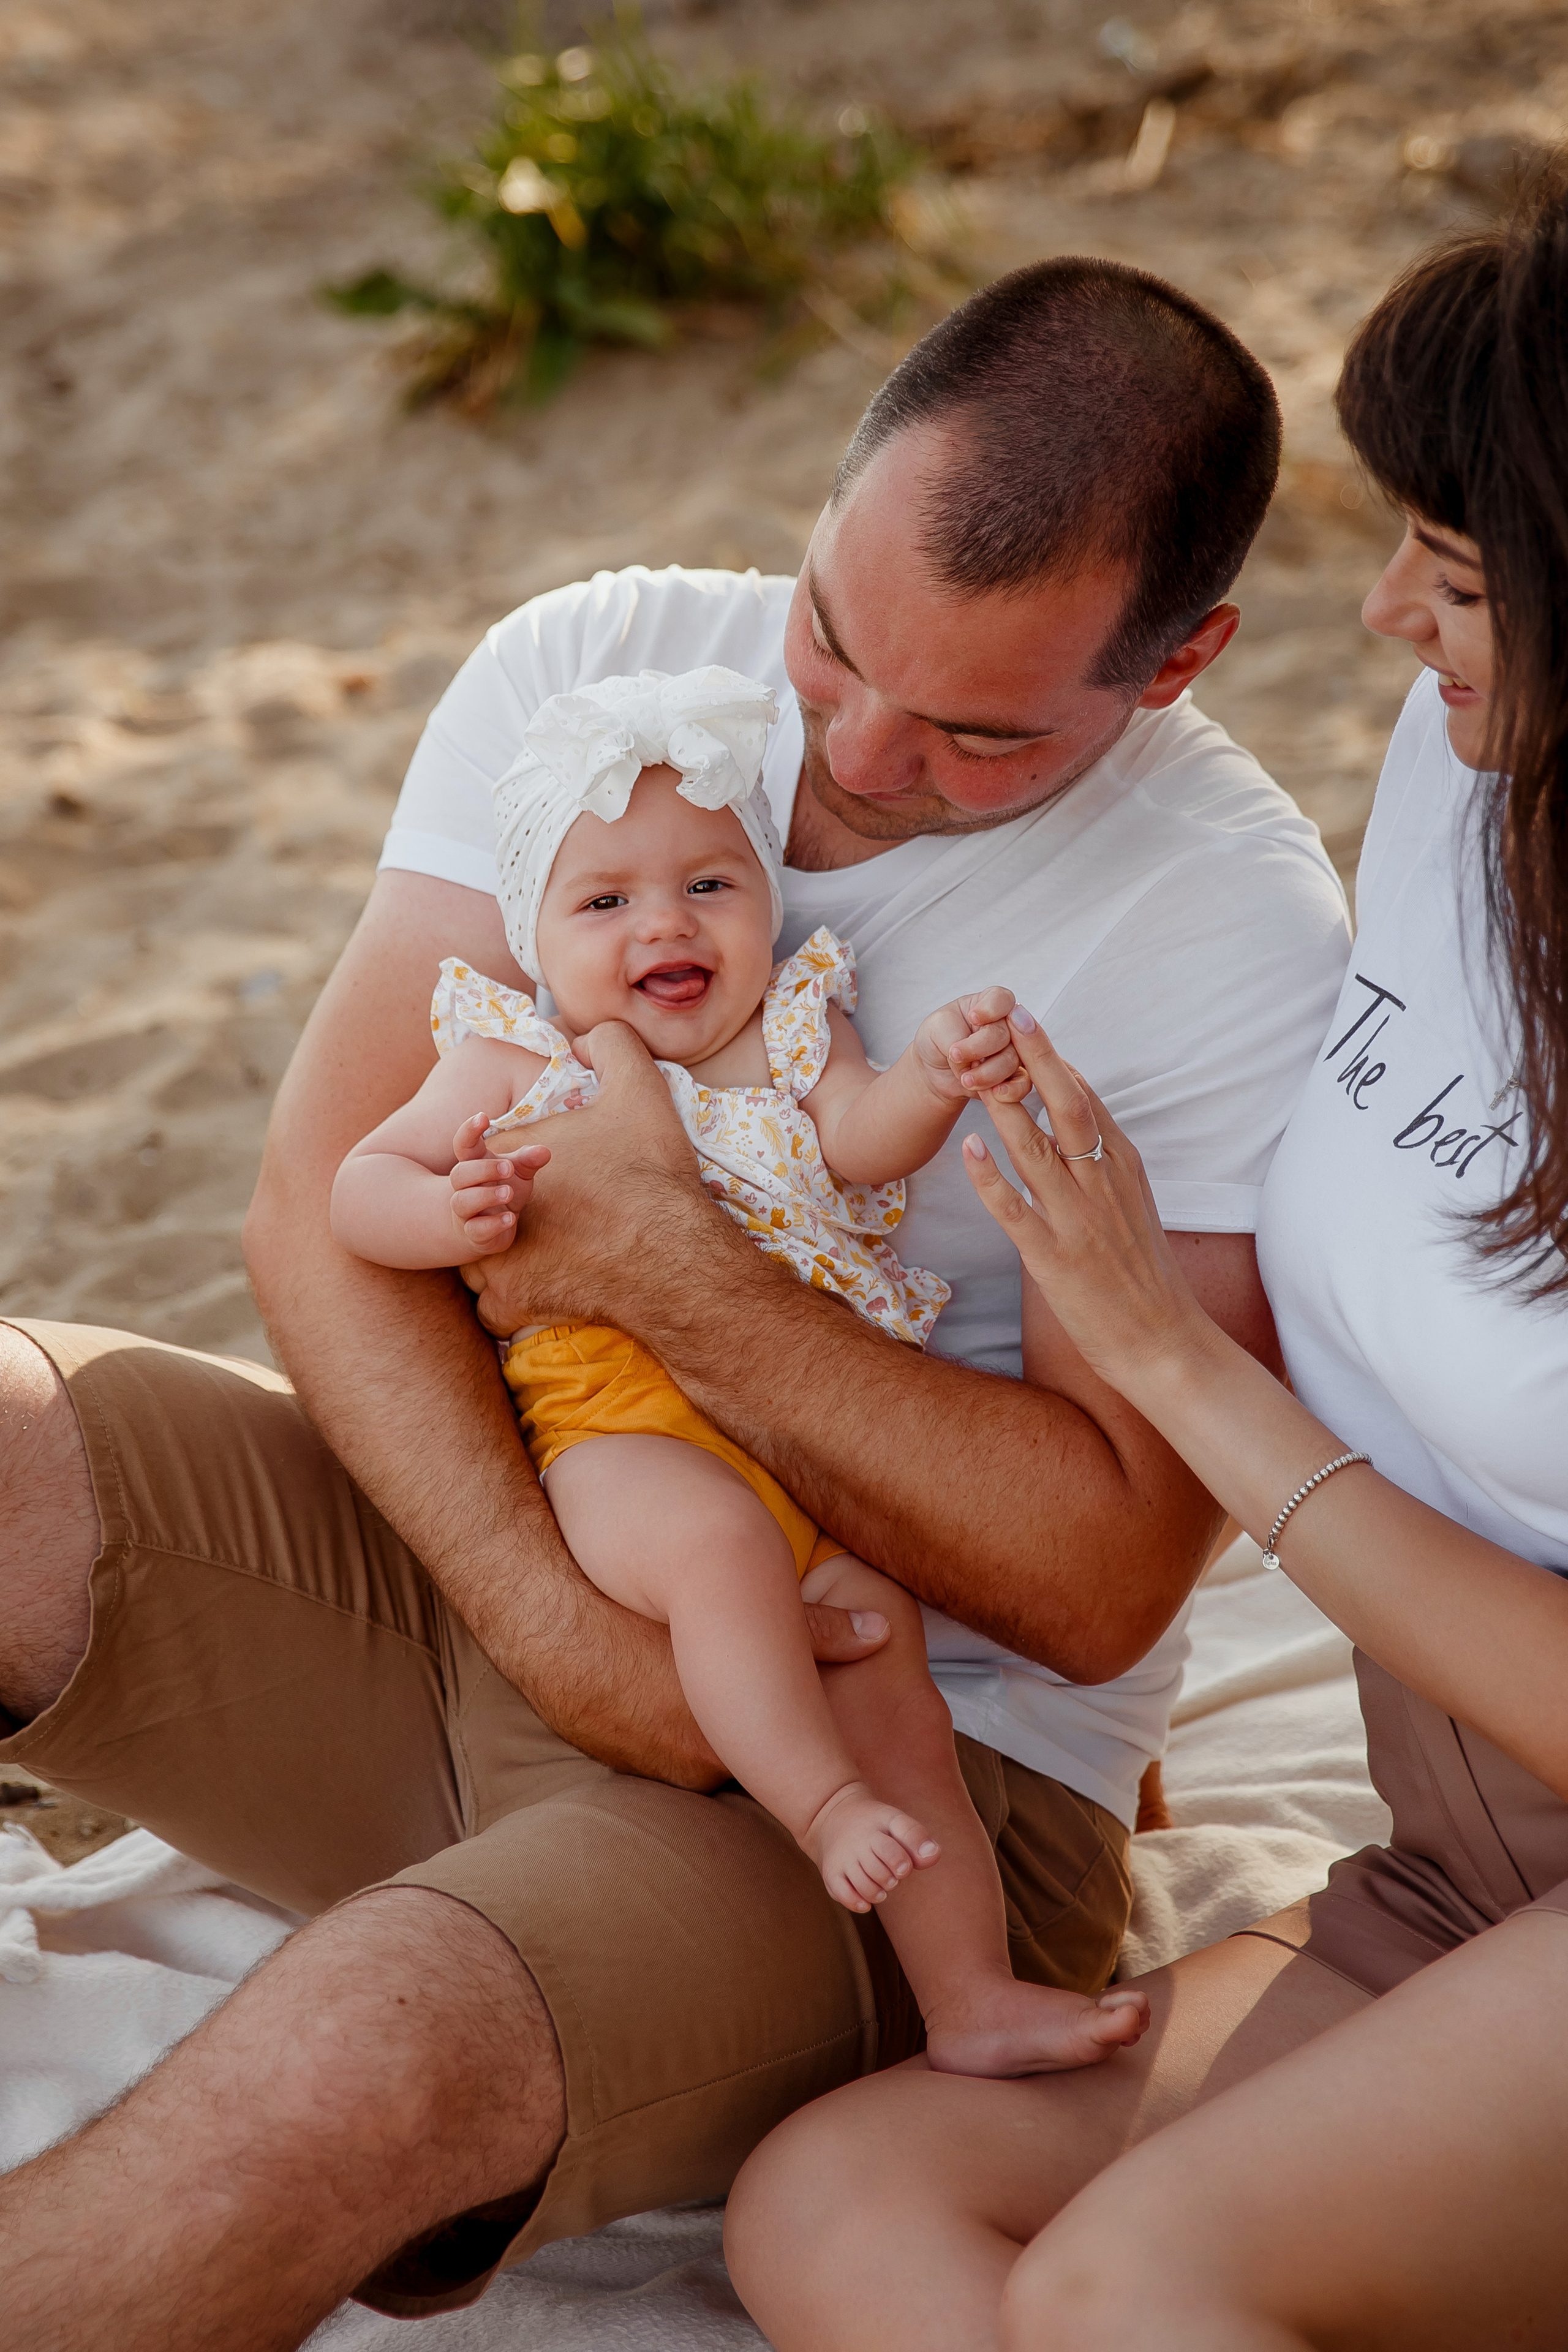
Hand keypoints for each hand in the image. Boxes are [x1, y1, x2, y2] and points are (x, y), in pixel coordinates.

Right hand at [448, 1113, 550, 1257]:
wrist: (489, 1228)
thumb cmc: (502, 1189)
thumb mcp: (519, 1172)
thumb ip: (529, 1160)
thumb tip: (544, 1152)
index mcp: (473, 1164)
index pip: (463, 1145)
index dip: (469, 1131)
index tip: (483, 1117)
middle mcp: (463, 1187)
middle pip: (460, 1173)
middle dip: (483, 1169)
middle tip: (508, 1167)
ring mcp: (465, 1213)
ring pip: (462, 1202)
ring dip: (485, 1196)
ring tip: (508, 1192)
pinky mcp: (473, 1235)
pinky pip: (476, 1230)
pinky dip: (493, 1224)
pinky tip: (510, 1218)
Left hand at [460, 1022, 707, 1336]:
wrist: (671, 1256)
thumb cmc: (651, 1172)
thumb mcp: (639, 1086)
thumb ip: (610, 1045)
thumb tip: (584, 1042)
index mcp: (510, 1156)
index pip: (481, 1151)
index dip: (510, 1159)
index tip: (544, 1169)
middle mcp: (492, 1207)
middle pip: (477, 1205)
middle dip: (506, 1208)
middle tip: (551, 1213)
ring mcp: (497, 1261)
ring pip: (477, 1257)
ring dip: (501, 1255)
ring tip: (544, 1252)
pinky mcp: (512, 1303)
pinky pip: (492, 1307)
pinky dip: (511, 1301)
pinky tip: (542, 1289)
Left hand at [913, 986, 1031, 1105]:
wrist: (934, 1072)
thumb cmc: (936, 1041)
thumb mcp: (936, 1028)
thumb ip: (954, 1036)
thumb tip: (971, 1060)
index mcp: (988, 1004)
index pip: (1001, 999)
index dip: (991, 1009)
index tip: (973, 1018)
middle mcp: (1006, 1026)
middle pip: (1005, 1034)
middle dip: (979, 1049)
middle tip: (955, 1057)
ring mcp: (1012, 1051)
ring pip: (1012, 1061)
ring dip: (986, 1074)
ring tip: (964, 1079)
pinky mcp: (1013, 1077)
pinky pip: (1022, 1084)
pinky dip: (1007, 1091)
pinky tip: (992, 1094)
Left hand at [960, 1010, 1210, 1393]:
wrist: (1165, 1341)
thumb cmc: (1144, 1273)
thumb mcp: (1134, 1202)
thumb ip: (1106, 1159)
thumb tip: (1078, 1110)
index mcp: (1125, 1168)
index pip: (1089, 1100)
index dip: (1055, 1060)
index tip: (1025, 1023)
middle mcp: (1103, 1185)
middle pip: (1070, 1108)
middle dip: (1039, 1059)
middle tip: (1011, 1016)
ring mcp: (1079, 1220)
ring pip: (1038, 1150)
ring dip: (1005, 1107)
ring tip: (976, 1070)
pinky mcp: (1054, 1258)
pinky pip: (1015, 1210)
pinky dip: (989, 1179)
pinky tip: (968, 1149)